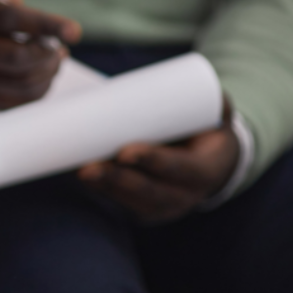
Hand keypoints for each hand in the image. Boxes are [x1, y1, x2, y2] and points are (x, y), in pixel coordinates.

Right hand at [0, 0, 81, 108]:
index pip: (9, 19)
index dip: (45, 24)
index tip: (74, 30)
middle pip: (16, 57)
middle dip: (47, 52)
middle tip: (59, 45)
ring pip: (21, 82)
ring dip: (48, 70)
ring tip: (55, 56)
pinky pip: (19, 101)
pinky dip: (40, 87)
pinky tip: (43, 71)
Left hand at [78, 99, 239, 223]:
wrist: (210, 161)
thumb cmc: (208, 129)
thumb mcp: (217, 114)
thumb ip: (215, 101)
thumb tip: (200, 83)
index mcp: (206, 172)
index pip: (179, 169)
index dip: (153, 162)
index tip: (126, 152)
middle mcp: (184, 196)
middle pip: (147, 192)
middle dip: (115, 180)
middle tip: (88, 167)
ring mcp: (162, 207)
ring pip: (127, 200)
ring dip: (100, 187)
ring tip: (76, 170)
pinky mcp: (141, 208)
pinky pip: (118, 202)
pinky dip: (97, 190)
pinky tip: (76, 177)